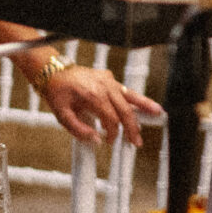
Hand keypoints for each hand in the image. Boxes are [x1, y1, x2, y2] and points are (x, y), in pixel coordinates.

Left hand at [36, 62, 163, 146]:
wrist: (53, 71)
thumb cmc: (57, 92)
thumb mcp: (62, 116)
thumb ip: (79, 130)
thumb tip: (96, 140)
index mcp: (93, 96)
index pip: (111, 119)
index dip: (113, 133)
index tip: (110, 141)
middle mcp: (104, 86)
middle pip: (125, 110)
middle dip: (132, 128)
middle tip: (137, 141)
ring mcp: (108, 80)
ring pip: (130, 96)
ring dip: (144, 107)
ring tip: (158, 113)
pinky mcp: (109, 78)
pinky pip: (125, 90)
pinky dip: (136, 98)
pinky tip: (147, 104)